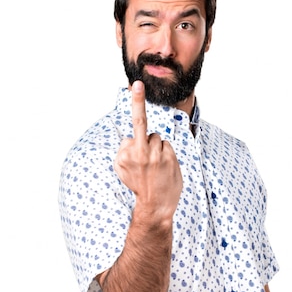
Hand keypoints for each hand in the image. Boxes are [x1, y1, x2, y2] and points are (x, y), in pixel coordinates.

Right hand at [114, 81, 182, 221]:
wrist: (154, 206)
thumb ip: (124, 150)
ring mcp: (155, 155)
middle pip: (144, 129)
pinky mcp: (169, 158)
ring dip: (157, 149)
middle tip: (136, 84)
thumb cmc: (138, 186)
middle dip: (139, 105)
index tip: (136, 85)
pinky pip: (167, 146)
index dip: (135, 110)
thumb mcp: (122, 169)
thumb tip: (131, 139)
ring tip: (156, 167)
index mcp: (125, 154)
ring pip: (157, 138)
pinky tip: (163, 169)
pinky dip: (166, 154)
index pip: (132, 130)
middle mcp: (139, 152)